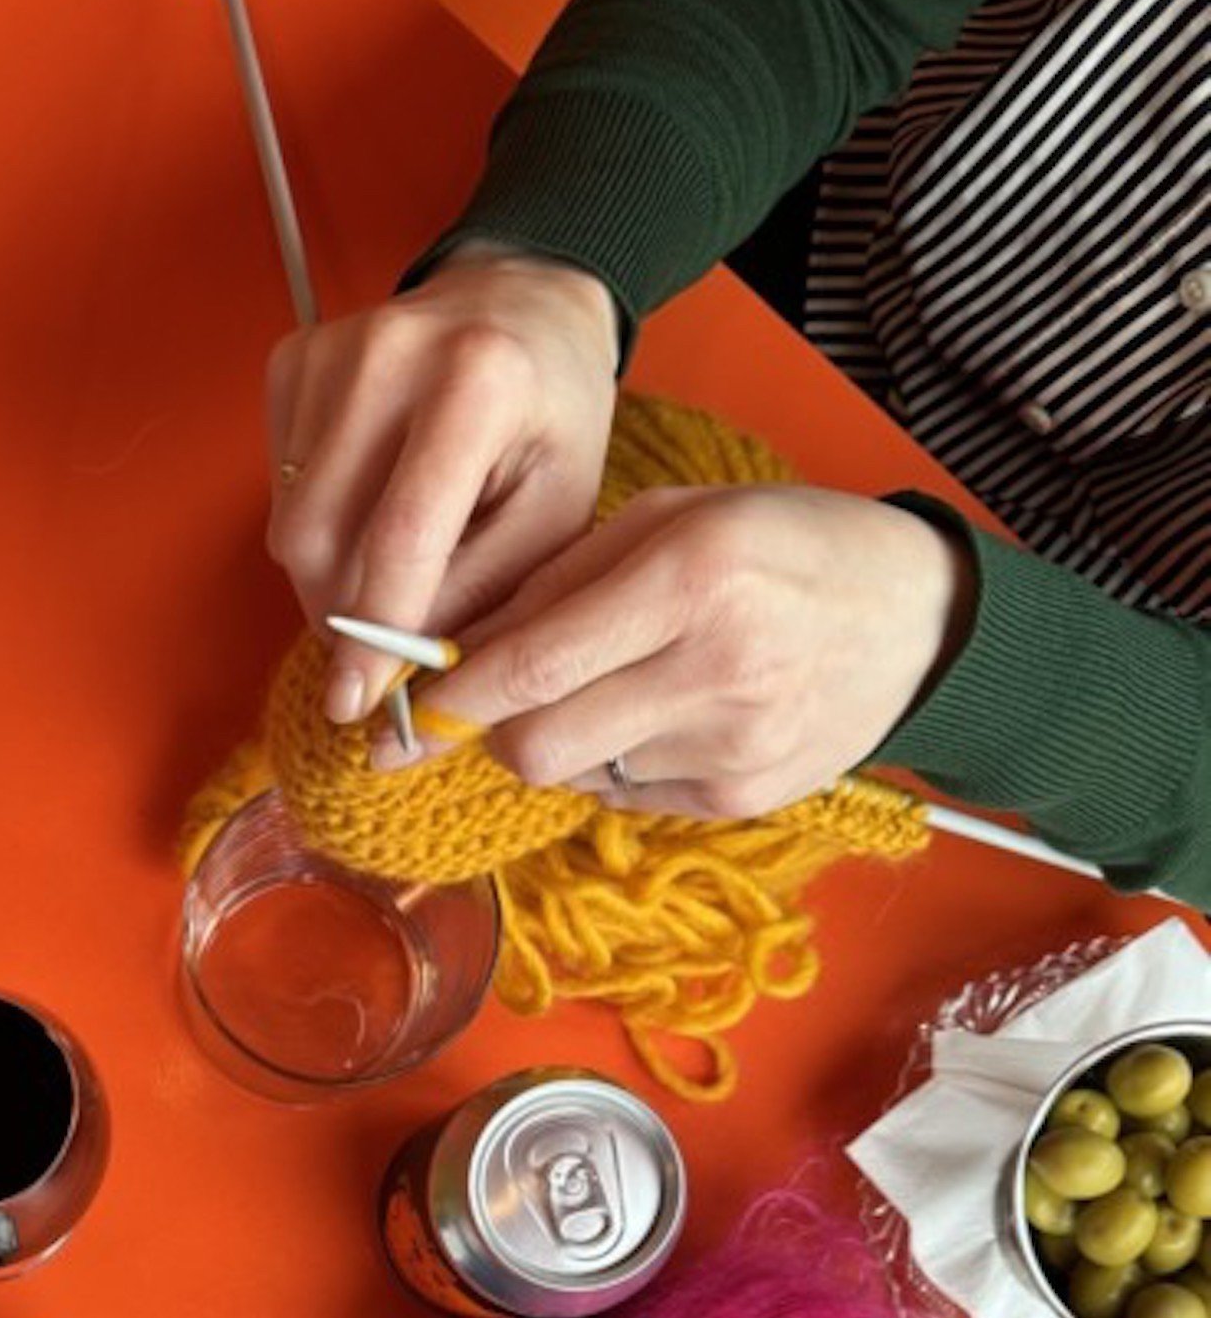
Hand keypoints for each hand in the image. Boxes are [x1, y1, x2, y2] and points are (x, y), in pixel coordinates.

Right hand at [266, 246, 620, 722]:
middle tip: (384, 641)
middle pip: (319, 537)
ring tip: (391, 561)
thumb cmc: (552, 420)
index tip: (355, 703)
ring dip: (329, 573)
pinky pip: (278, 485)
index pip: (400, 536)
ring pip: (288, 521)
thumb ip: (482, 597)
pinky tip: (371, 497)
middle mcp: (388, 353)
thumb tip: (399, 675)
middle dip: (342, 613)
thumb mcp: (555, 518)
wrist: (524, 306)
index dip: (373, 633)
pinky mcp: (293, 360)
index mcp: (477, 383)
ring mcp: (329, 351)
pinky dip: (318, 521)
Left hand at [410, 486, 976, 818]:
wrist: (918, 617)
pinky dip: (616, 761)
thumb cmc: (782, 547)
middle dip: (492, 731)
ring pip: (574, 776)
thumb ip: (560, 580)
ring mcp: (733, 745)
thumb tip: (456, 651)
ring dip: (558, 741)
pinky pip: (626, 797)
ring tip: (606, 688)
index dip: (448, 697)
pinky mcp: (744, 798)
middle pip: (535, 746)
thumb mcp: (674, 519)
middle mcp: (715, 668)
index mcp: (691, 578)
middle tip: (493, 701)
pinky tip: (661, 714)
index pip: (530, 665)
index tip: (399, 710)